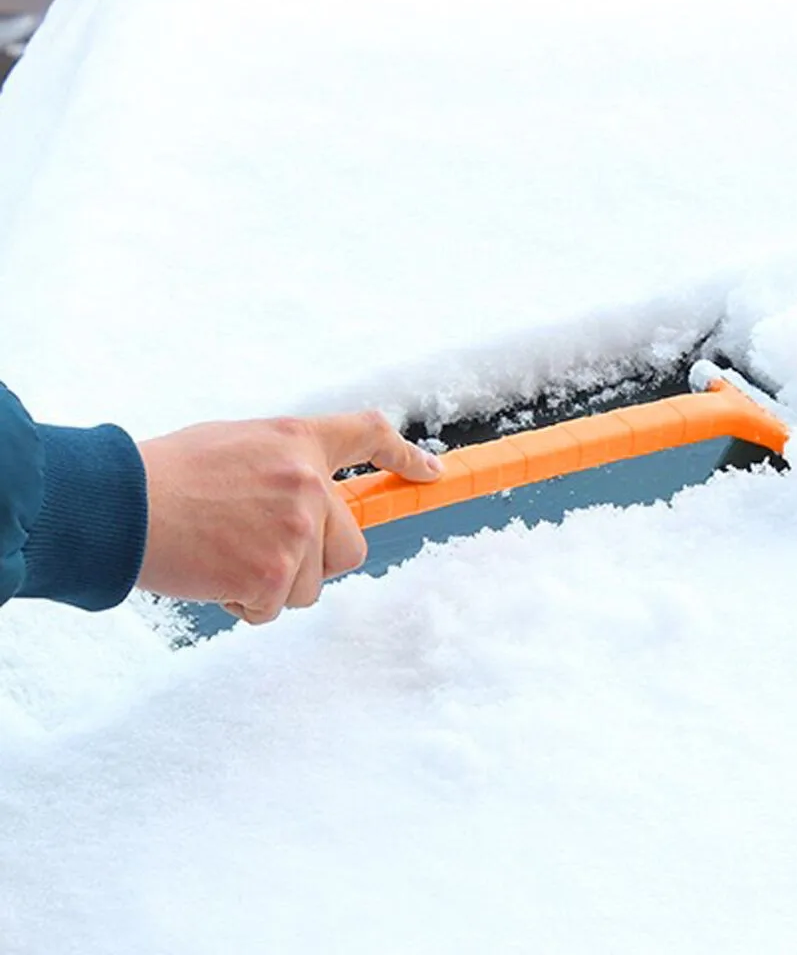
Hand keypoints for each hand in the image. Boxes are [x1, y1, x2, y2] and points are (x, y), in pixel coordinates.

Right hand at [135, 411, 441, 622]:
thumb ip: (284, 467)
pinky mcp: (272, 574)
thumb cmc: (168, 474)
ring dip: (273, 584)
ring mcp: (294, 530)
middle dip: (315, 560)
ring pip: (311, 584)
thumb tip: (311, 499)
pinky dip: (244, 604)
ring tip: (224, 554)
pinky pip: (274, 608)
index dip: (405, 455)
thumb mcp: (238, 446)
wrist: (118, 504)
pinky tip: (212, 574)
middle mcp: (308, 483)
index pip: (368, 434)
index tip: (431, 472)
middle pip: (350, 547)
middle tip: (261, 550)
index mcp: (298, 441)